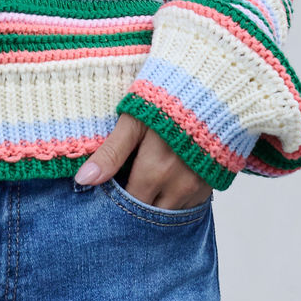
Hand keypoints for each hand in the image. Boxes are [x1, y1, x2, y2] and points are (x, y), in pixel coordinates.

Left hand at [74, 113, 214, 208]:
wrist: (217, 87)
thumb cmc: (169, 100)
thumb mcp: (135, 122)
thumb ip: (111, 153)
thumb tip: (83, 180)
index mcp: (154, 171)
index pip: (128, 205)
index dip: (116, 201)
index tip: (109, 192)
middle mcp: (178, 186)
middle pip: (149, 212)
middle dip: (135, 205)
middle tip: (126, 185)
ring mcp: (198, 187)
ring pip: (169, 212)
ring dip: (156, 203)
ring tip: (147, 182)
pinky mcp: (213, 183)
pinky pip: (189, 205)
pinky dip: (175, 198)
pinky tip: (168, 181)